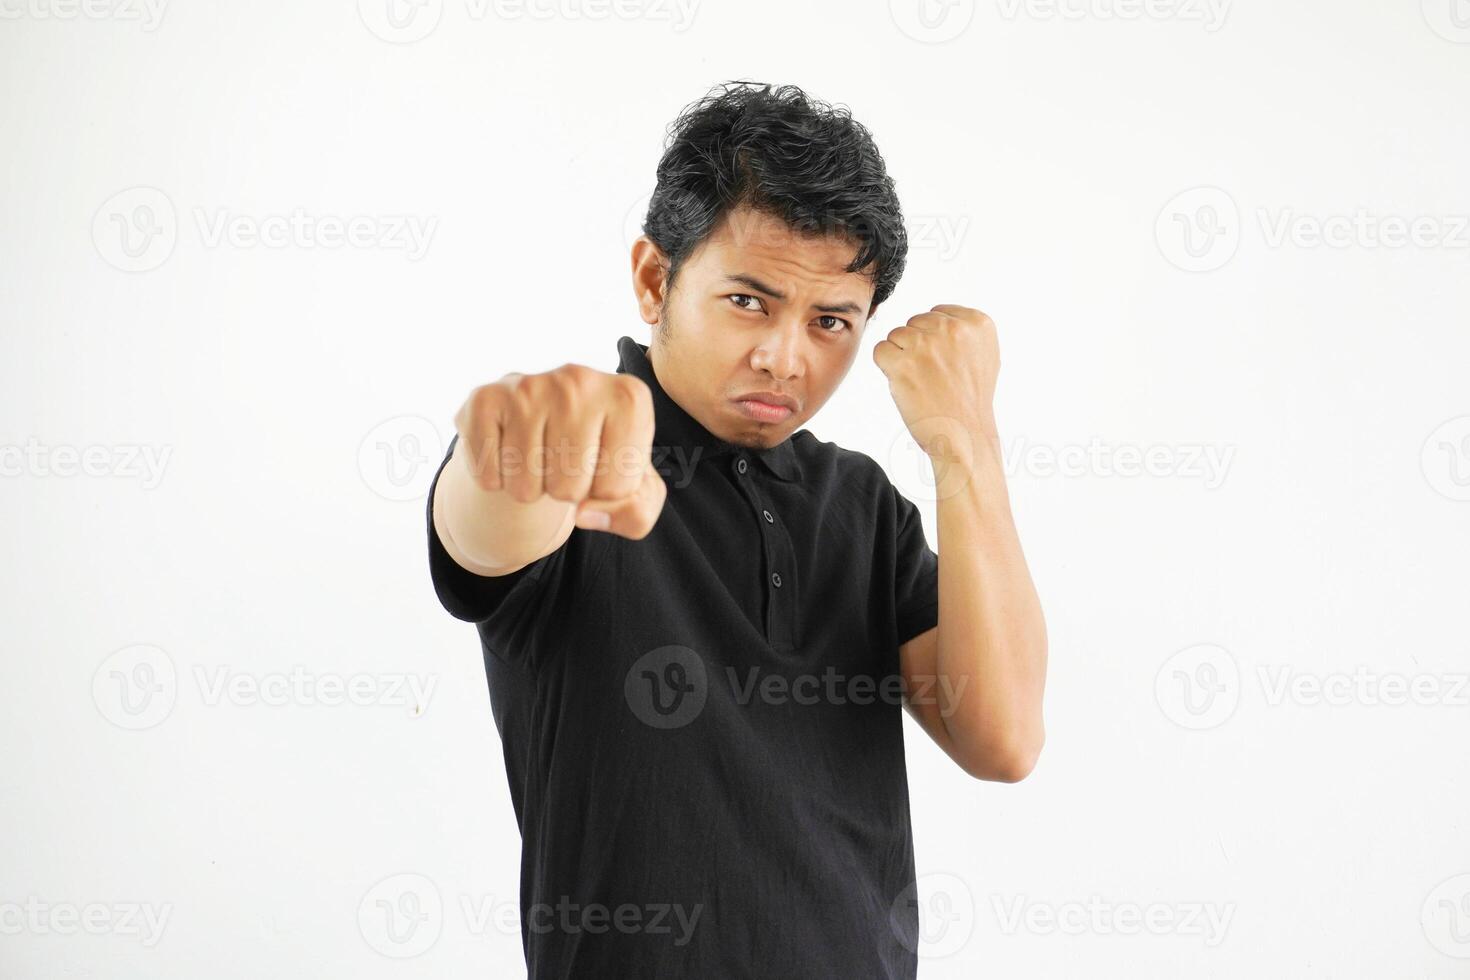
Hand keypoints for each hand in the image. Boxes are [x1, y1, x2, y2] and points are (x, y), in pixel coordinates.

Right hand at [453, 365, 667, 538]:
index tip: (602, 466)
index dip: (606, 494)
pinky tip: (508, 451)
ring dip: (531, 488)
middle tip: (564, 463)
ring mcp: (530, 386)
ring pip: (526, 487)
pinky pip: (489, 476)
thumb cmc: (598, 457)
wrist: (542, 422)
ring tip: (538, 457)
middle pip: (569, 489)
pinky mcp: (486, 398)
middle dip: (567, 493)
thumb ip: (636, 514)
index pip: (618, 488)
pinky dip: (495, 479)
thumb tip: (584, 515)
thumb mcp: (635, 490)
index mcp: (630, 398)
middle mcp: (581, 381)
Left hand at [872, 304, 999, 460]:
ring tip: (921, 381)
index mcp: (977, 323)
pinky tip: (906, 385)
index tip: (946, 365)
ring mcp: (927, 344)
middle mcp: (953, 329)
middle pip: (915, 322)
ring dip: (901, 357)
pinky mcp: (903, 362)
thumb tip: (933, 316)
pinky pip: (880, 350)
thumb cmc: (970, 401)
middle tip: (933, 376)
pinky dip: (887, 368)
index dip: (935, 341)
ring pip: (896, 335)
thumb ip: (963, 331)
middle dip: (917, 347)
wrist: (965, 437)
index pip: (937, 314)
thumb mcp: (984, 355)